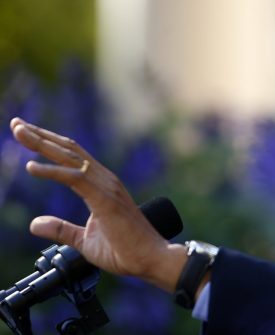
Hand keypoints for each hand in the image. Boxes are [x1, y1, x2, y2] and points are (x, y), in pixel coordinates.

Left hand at [10, 117, 186, 292]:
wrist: (149, 258)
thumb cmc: (125, 250)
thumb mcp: (84, 240)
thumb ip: (61, 229)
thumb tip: (35, 223)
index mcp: (102, 185)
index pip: (72, 157)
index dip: (49, 144)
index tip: (26, 134)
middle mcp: (104, 179)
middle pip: (68, 150)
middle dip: (40, 136)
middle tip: (16, 124)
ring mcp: (106, 186)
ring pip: (69, 158)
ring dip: (42, 144)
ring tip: (19, 131)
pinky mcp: (104, 199)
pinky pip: (74, 179)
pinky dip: (52, 171)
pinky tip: (31, 167)